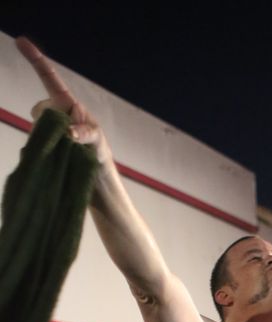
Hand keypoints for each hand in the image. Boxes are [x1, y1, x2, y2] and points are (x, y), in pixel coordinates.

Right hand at [15, 37, 109, 162]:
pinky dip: (35, 155)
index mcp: (66, 104)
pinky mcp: (40, 146)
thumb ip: (86, 133)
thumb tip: (69, 132)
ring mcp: (45, 129)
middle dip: (48, 122)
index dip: (36, 60)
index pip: (49, 78)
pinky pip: (30, 147)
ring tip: (66, 154)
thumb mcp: (98, 141)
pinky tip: (49, 162)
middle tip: (69, 140)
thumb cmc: (98, 151)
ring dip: (45, 142)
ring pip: (34, 129)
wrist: (95, 177)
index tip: (20, 41)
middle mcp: (53, 113)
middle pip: (38, 110)